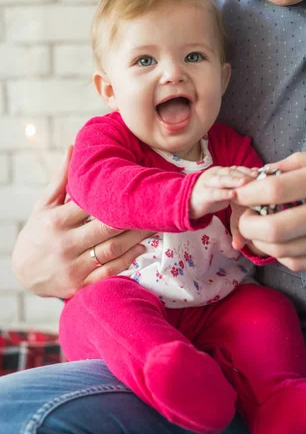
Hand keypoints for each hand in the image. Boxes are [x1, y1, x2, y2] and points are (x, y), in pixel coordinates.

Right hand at [12, 146, 150, 298]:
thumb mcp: (44, 205)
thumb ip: (61, 179)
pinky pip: (110, 271)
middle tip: (154, 206)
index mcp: (56, 220)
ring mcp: (73, 266)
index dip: (116, 196)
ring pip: (112, 250)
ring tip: (154, 224)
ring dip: (137, 237)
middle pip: (108, 228)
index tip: (136, 187)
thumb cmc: (38, 233)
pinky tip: (142, 247)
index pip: (91, 205)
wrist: (22, 273)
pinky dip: (129, 259)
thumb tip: (72, 148)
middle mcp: (65, 244)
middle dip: (134, 217)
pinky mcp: (80, 285)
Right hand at [189, 166, 257, 219]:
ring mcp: (207, 183)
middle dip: (244, 174)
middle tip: (256, 177)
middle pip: (231, 172)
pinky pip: (214, 193)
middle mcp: (214, 174)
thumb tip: (255, 179)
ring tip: (245, 183)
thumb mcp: (225, 189)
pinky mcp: (203, 194)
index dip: (248, 171)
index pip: (236, 168)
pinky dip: (224, 193)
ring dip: (234, 180)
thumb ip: (237, 184)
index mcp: (220, 171)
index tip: (260, 173)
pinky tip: (232, 195)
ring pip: (222, 179)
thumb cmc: (210, 196)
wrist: (188, 204)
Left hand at [235, 147, 305, 270]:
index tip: (238, 194)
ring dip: (260, 242)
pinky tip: (280, 243)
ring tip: (257, 230)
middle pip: (273, 229)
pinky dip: (281, 255)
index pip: (275, 190)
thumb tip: (260, 174)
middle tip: (244, 217)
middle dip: (247, 225)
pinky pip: (299, 264)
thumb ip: (295, 163)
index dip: (247, 194)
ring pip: (282, 251)